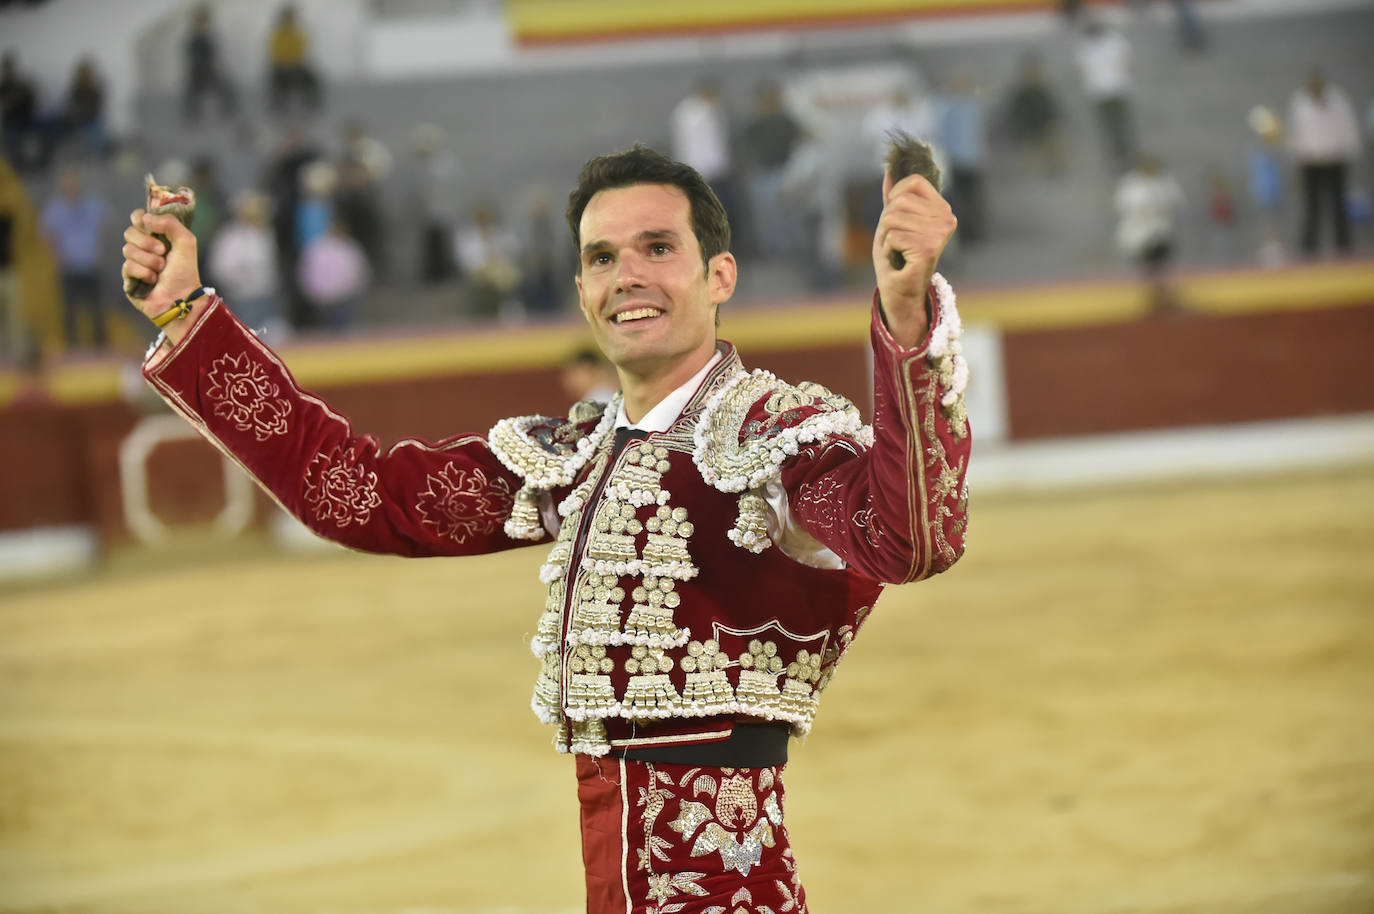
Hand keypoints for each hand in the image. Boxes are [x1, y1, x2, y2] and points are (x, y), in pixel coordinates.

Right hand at [122, 208, 203, 341]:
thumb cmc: (185, 271)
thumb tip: (145, 218)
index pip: (137, 217)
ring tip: (161, 270)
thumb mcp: (186, 242)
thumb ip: (170, 223)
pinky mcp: (128, 277)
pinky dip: (144, 273)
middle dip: (147, 242)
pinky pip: (128, 266)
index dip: (140, 219)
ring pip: (127, 250)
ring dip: (149, 260)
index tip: (152, 227)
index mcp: (156, 236)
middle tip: (163, 252)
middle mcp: (143, 247)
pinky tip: (153, 280)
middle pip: (129, 232)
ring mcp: (134, 261)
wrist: (182, 298)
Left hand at [872, 169, 955, 347]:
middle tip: (896, 241)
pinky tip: (899, 260)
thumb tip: (889, 167)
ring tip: (898, 251)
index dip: (895, 197)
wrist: (900, 290)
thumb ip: (893, 196)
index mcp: (942, 208)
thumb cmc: (897, 256)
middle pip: (899, 200)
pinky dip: (887, 249)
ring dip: (886, 237)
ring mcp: (940, 233)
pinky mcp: (929, 248)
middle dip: (887, 221)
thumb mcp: (892, 221)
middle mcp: (947, 218)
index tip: (898, 221)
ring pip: (892, 217)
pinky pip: (892, 235)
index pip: (913, 182)